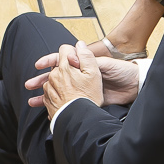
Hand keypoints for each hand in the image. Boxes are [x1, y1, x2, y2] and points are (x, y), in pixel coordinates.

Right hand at [25, 43, 140, 113]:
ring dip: (45, 95)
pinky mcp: (87, 99)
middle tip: (29, 85)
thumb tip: (73, 53)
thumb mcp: (105, 64)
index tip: (38, 66)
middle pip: (56, 76)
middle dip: (41, 80)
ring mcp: (82, 87)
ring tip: (33, 102)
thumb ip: (89, 60)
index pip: (61, 60)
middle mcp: (80, 75)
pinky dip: (57, 106)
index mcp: (83, 64)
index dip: (49, 61)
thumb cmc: (122, 71)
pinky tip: (48, 111)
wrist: (134, 86)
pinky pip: (68, 102)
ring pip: (59, 90)